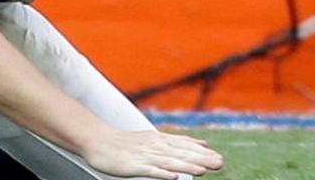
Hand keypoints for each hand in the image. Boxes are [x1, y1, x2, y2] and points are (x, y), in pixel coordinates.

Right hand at [80, 128, 223, 178]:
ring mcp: (143, 156)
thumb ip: (176, 142)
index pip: (184, 145)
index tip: (219, 158)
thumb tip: (201, 144)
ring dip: (186, 166)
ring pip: (168, 162)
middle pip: (180, 153)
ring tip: (203, 170)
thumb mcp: (152, 138)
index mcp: (159, 140)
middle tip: (219, 164)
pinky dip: (162, 174)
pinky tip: (173, 178)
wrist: (96, 139)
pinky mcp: (132, 166)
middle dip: (201, 159)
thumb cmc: (124, 142)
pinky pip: (149, 170)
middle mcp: (154, 147)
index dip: (201, 152)